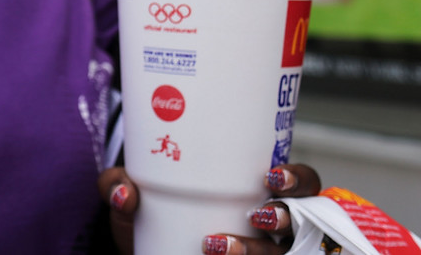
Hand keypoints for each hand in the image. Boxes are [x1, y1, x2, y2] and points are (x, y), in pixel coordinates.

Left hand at [98, 164, 322, 254]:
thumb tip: (125, 190)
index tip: (273, 177)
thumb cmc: (147, 220)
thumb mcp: (131, 199)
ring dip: (257, 250)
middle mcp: (269, 229)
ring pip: (283, 254)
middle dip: (287, 217)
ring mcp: (262, 254)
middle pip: (305, 221)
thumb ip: (117, 185)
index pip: (301, 183)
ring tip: (215, 244)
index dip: (298, 179)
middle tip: (258, 215)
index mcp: (254, 193)